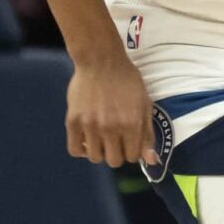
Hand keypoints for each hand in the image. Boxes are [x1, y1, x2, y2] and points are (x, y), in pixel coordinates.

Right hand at [67, 52, 156, 167]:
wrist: (101, 62)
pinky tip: (87, 139)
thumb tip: (151, 161)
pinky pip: (74, 149)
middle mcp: (110, 128)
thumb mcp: (145, 105)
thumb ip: (147, 135)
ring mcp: (90, 126)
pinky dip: (81, 149)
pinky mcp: (73, 121)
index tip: (129, 142)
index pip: (132, 156)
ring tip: (102, 139)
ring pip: (94, 158)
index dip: (132, 152)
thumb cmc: (127, 81)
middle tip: (116, 141)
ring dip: (100, 152)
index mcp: (131, 125)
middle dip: (117, 154)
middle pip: (113, 161)